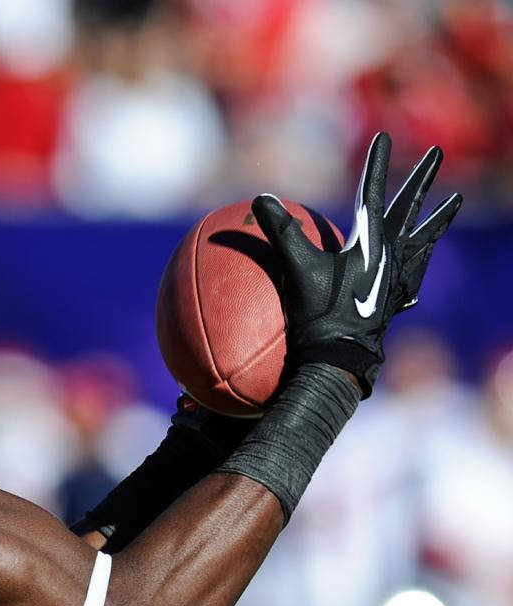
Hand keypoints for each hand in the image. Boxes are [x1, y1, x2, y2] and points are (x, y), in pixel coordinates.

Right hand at [252, 133, 461, 395]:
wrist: (341, 358)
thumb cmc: (320, 315)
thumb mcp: (297, 270)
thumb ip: (281, 231)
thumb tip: (261, 198)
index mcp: (372, 242)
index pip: (375, 192)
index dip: (377, 163)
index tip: (383, 138)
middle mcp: (391, 255)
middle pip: (411, 208)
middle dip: (422, 179)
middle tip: (436, 153)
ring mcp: (397, 278)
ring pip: (423, 239)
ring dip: (437, 220)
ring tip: (453, 204)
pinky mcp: (394, 300)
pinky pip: (415, 274)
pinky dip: (420, 263)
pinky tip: (420, 266)